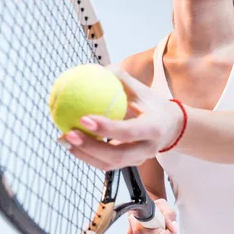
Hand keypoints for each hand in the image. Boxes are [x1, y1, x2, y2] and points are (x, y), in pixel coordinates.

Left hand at [58, 65, 183, 170]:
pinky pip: (105, 164)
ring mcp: (138, 160)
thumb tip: (96, 68)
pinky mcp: (129, 165)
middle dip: (90, 147)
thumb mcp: (141, 89)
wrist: (170, 128)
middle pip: (117, 156)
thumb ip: (120, 77)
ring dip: (83, 154)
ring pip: (109, 164)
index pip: (129, 131)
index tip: (84, 118)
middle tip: (69, 134)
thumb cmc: (151, 104)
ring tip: (64, 140)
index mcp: (153, 128)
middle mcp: (148, 148)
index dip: (106, 128)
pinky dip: (86, 155)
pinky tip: (70, 144)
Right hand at [127, 199, 178, 233]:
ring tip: (169, 230)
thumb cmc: (155, 208)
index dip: (157, 232)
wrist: (152, 212)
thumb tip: (174, 228)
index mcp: (133, 220)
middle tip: (170, 228)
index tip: (164, 227)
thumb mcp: (163, 205)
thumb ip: (169, 215)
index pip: (141, 232)